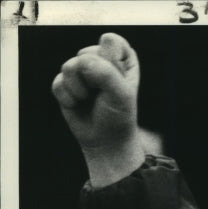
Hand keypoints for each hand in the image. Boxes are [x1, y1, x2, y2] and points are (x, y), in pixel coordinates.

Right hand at [52, 33, 144, 186]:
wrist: (105, 142)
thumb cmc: (118, 117)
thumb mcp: (122, 96)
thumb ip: (106, 74)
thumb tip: (82, 61)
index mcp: (121, 57)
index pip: (110, 41)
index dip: (110, 62)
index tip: (117, 81)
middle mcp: (100, 59)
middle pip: (86, 53)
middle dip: (94, 80)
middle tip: (103, 96)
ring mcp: (81, 70)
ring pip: (69, 67)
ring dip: (80, 91)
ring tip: (90, 101)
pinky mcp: (65, 83)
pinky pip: (58, 83)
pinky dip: (69, 99)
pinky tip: (78, 105)